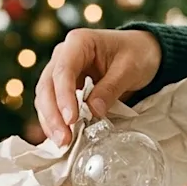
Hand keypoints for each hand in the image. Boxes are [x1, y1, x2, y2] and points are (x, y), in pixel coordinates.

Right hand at [35, 28, 161, 145]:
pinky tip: (61, 137)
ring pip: (45, 97)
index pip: (63, 70)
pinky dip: (55, 121)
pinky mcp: (64, 86)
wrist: (142, 51)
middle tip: (63, 139)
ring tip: (63, 143)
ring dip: (50, 121)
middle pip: (47, 85)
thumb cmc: (137, 54)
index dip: (64, 96)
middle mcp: (63, 54)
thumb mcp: (129, 69)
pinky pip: (52, 104)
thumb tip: (94, 112)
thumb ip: (110, 89)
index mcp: (79, 42)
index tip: (71, 119)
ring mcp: (61, 70)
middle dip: (53, 114)